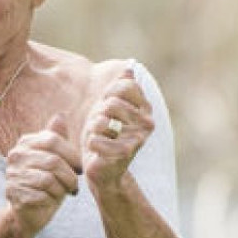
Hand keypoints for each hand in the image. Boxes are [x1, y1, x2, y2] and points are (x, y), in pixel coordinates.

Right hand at [4, 114, 82, 236]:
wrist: (29, 211)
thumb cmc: (46, 182)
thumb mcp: (55, 159)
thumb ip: (57, 138)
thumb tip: (61, 115)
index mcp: (25, 143)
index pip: (53, 140)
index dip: (72, 155)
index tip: (79, 168)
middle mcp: (15, 155)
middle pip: (53, 161)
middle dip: (70, 176)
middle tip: (73, 185)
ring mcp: (12, 174)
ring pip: (49, 179)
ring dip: (62, 188)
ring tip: (63, 192)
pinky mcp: (13, 193)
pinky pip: (42, 194)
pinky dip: (52, 199)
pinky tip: (50, 200)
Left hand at [81, 67, 154, 188]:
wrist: (105, 169)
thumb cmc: (105, 135)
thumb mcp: (109, 108)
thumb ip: (120, 88)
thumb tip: (129, 68)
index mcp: (145, 109)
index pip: (124, 86)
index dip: (108, 94)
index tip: (107, 107)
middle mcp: (147, 122)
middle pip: (112, 103)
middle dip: (98, 114)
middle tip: (101, 126)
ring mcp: (138, 138)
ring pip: (102, 120)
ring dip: (93, 129)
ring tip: (99, 137)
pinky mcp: (125, 154)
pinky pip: (95, 139)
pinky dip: (91, 143)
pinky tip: (97, 150)